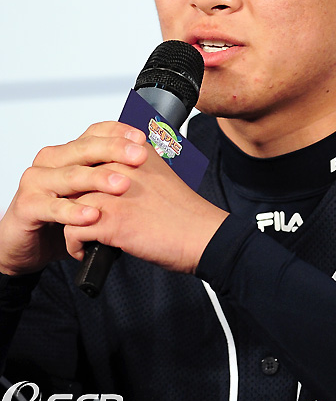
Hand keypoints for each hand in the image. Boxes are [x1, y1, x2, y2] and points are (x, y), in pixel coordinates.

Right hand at [0, 122, 147, 275]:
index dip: (120, 133)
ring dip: (99, 179)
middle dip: (116, 150)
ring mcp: (38, 181)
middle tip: (139, 156)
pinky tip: (92, 214)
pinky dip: (74, 211)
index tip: (142, 139)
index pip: (96, 133)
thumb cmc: (62, 216)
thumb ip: (112, 176)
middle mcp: (53, 161)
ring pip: (72, 175)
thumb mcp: (92, 193)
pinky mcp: (28, 205)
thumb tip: (150, 165)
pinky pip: (54, 207)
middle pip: (86, 148)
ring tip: (123, 184)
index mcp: (69, 153)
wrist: (27, 244)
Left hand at [63, 139, 227, 274]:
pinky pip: (71, 230)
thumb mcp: (159, 175)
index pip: (90, 150)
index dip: (81, 173)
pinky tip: (86, 250)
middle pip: (75, 176)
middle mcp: (122, 166)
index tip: (83, 190)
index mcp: (135, 152)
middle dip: (70, 198)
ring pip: (68, 203)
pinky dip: (74, 245)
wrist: (202, 235)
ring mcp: (115, 192)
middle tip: (76, 216)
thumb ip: (134, 168)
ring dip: (69, 222)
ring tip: (80, 236)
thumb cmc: (184, 212)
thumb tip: (109, 176)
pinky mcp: (111, 220)